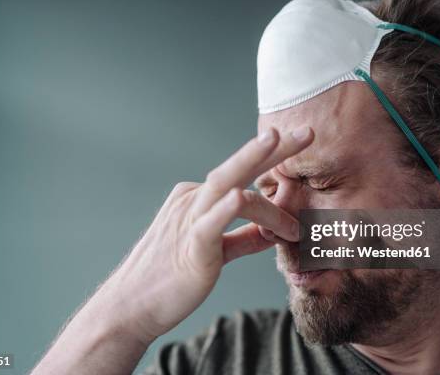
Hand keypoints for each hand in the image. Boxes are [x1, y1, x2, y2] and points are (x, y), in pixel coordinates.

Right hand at [32, 126, 313, 373]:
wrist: (132, 307)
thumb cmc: (171, 280)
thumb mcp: (216, 252)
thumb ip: (244, 239)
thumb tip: (273, 233)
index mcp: (197, 200)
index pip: (240, 177)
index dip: (271, 162)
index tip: (298, 148)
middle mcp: (192, 201)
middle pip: (237, 168)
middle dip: (273, 149)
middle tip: (307, 133)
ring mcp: (188, 220)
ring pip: (228, 187)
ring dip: (263, 179)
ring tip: (296, 180)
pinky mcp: (190, 246)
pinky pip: (209, 223)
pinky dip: (226, 208)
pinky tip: (240, 196)